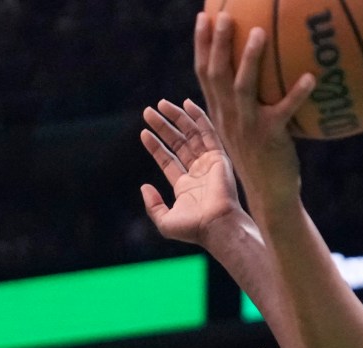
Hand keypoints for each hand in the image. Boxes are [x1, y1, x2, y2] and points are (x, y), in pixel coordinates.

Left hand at [139, 98, 247, 247]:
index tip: (144, 133)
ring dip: (176, 118)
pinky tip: (186, 104)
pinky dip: (198, 117)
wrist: (218, 225)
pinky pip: (208, 132)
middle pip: (178, 143)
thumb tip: (144, 187)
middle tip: (148, 112)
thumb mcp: (165, 221)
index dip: (156, 146)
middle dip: (163, 127)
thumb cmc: (194, 228)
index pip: (168, 160)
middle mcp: (198, 172)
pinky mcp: (219, 157)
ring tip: (160, 104)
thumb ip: (152, 206)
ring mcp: (209, 163)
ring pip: (190, 134)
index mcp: (185, 186)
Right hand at [191, 9, 310, 208]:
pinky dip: (297, 93)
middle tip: (224, 14)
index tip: (203, 16)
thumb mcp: (247, 128)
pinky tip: (311, 76)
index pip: (204, 73)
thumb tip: (262, 73)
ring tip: (260, 32)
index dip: (201, 44)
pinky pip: (285, 110)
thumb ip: (247, 102)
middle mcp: (229, 116)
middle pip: (217, 73)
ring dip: (250, 58)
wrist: (269, 195)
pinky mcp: (270, 137)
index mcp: (220, 112)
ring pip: (243, 87)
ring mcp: (248, 126)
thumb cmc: (263, 158)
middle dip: (217, 41)